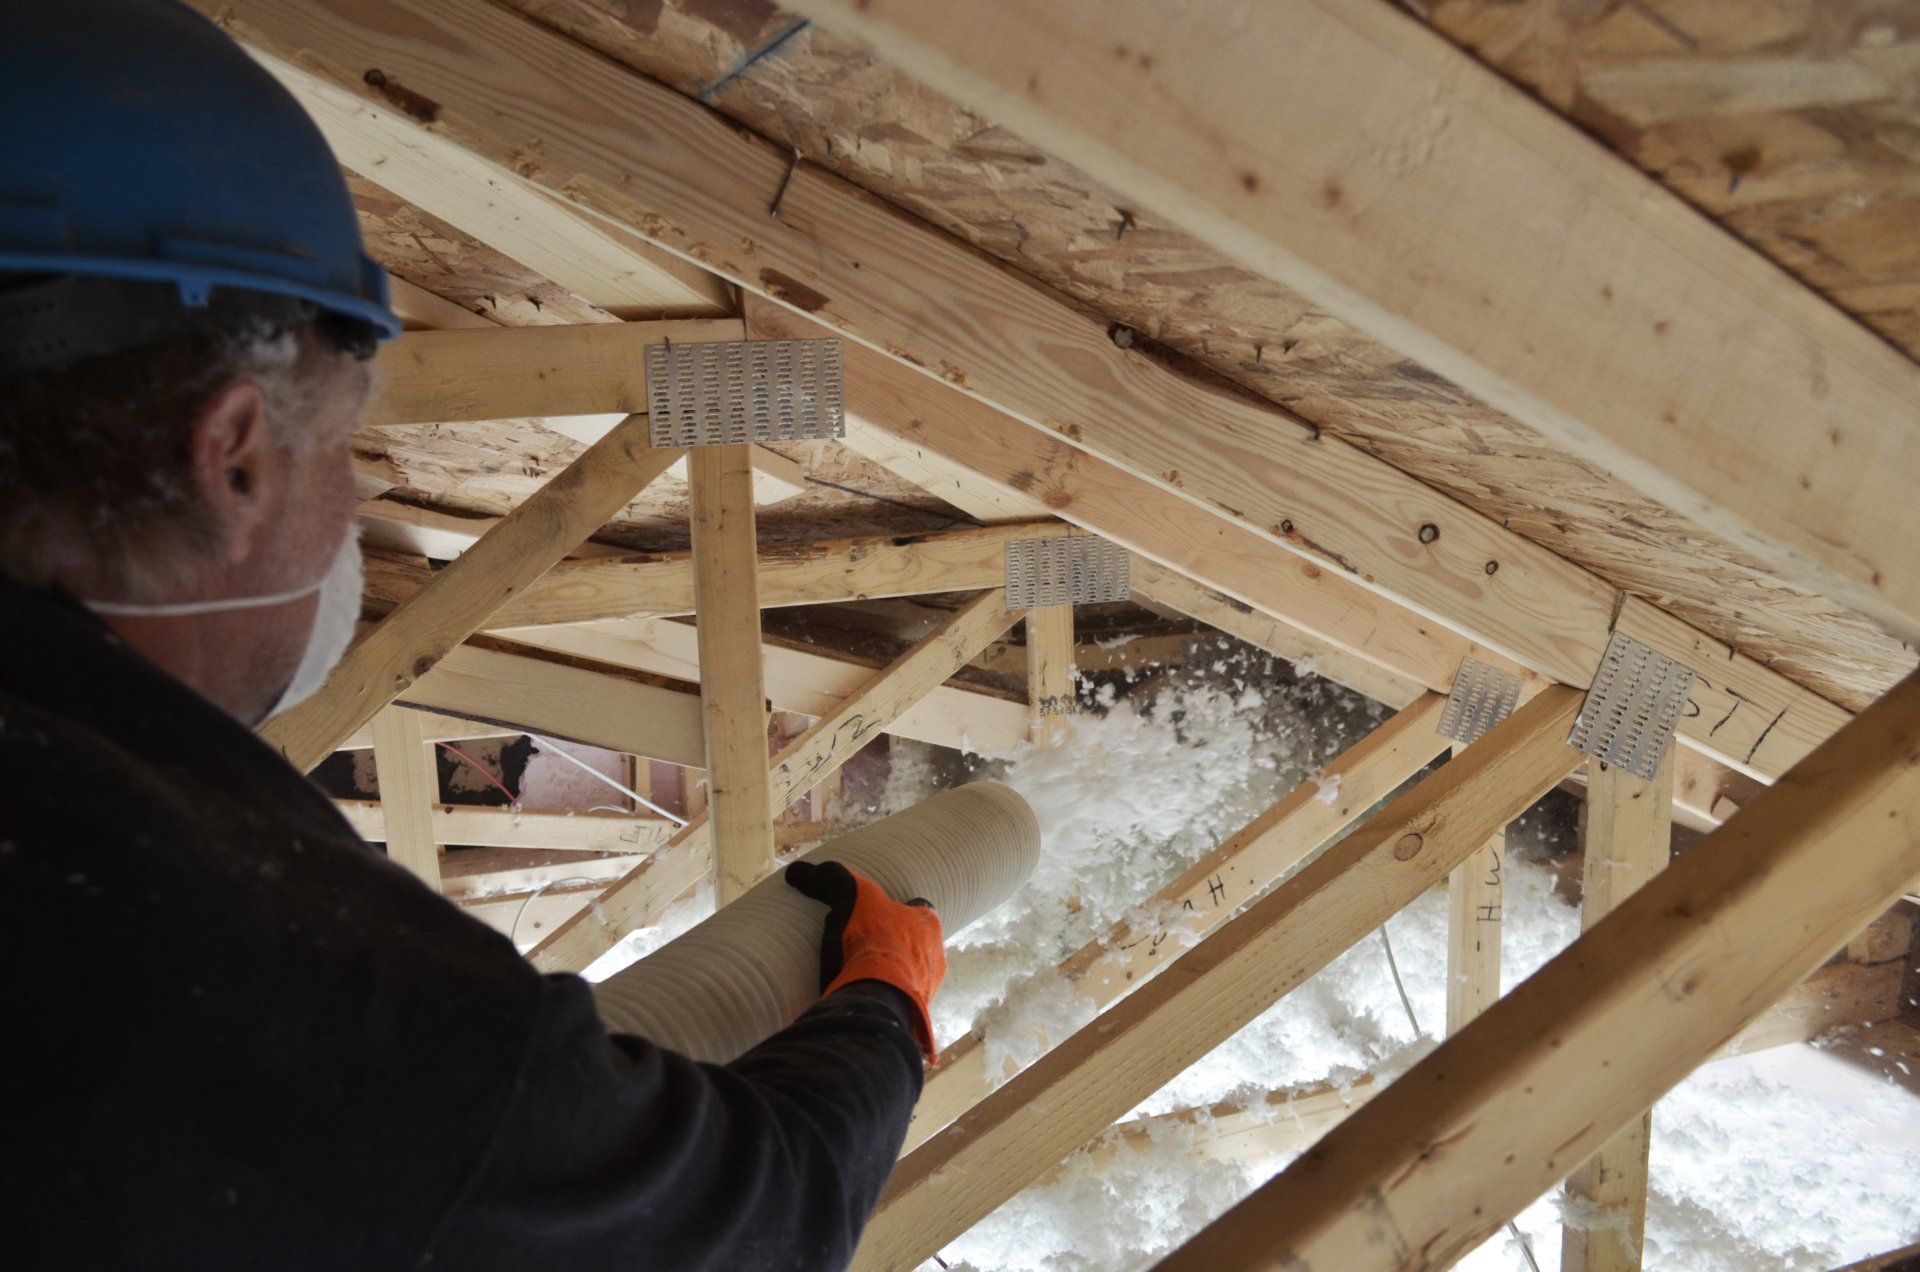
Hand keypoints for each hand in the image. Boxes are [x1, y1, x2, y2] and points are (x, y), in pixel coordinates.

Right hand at [785, 860, 944, 1063]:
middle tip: (861, 946)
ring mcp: (926, 990)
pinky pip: (896, 1003)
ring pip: (906, 975)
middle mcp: (935, 957)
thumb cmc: (872, 940)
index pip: (917, 910)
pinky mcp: (912, 1016)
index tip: (873, 915)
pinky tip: (860, 998)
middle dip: (892, 944)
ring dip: (888, 974)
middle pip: (913, 944)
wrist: (879, 998)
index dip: (895, 911)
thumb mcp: (850, 896)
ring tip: (857, 975)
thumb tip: (795, 871)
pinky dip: (881, 998)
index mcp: (928, 925)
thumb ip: (829, 879)